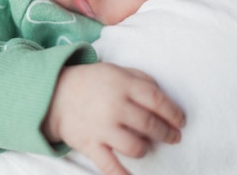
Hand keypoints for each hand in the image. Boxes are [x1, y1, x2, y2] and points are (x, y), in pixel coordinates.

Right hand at [43, 63, 184, 174]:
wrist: (55, 94)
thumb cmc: (92, 82)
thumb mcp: (117, 71)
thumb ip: (141, 80)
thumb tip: (163, 95)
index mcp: (123, 85)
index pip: (156, 100)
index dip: (173, 112)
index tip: (181, 121)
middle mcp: (114, 107)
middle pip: (150, 124)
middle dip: (166, 133)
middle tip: (174, 137)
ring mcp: (102, 127)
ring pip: (135, 146)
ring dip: (145, 149)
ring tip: (145, 146)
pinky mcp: (91, 145)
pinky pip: (110, 165)